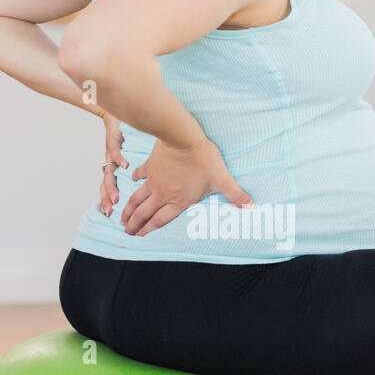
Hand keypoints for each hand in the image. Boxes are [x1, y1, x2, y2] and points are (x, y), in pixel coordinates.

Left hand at [96, 110, 127, 215]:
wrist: (113, 114)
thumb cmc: (122, 136)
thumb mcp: (127, 154)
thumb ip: (134, 169)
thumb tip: (146, 182)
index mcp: (112, 167)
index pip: (108, 187)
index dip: (107, 200)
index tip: (109, 215)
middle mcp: (109, 163)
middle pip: (106, 184)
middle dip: (107, 199)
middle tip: (110, 212)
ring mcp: (110, 153)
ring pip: (109, 173)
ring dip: (112, 186)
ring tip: (116, 198)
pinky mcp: (112, 141)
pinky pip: (115, 152)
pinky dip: (119, 159)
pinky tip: (125, 166)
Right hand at [120, 136, 254, 236]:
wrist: (183, 138)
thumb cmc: (203, 159)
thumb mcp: (222, 179)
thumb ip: (235, 195)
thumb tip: (252, 207)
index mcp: (178, 201)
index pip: (160, 220)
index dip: (148, 229)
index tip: (138, 236)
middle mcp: (162, 194)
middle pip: (144, 213)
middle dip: (134, 224)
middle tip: (125, 231)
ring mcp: (154, 180)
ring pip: (137, 198)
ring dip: (129, 208)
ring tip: (121, 217)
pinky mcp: (151, 166)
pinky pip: (140, 174)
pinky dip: (135, 179)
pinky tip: (131, 181)